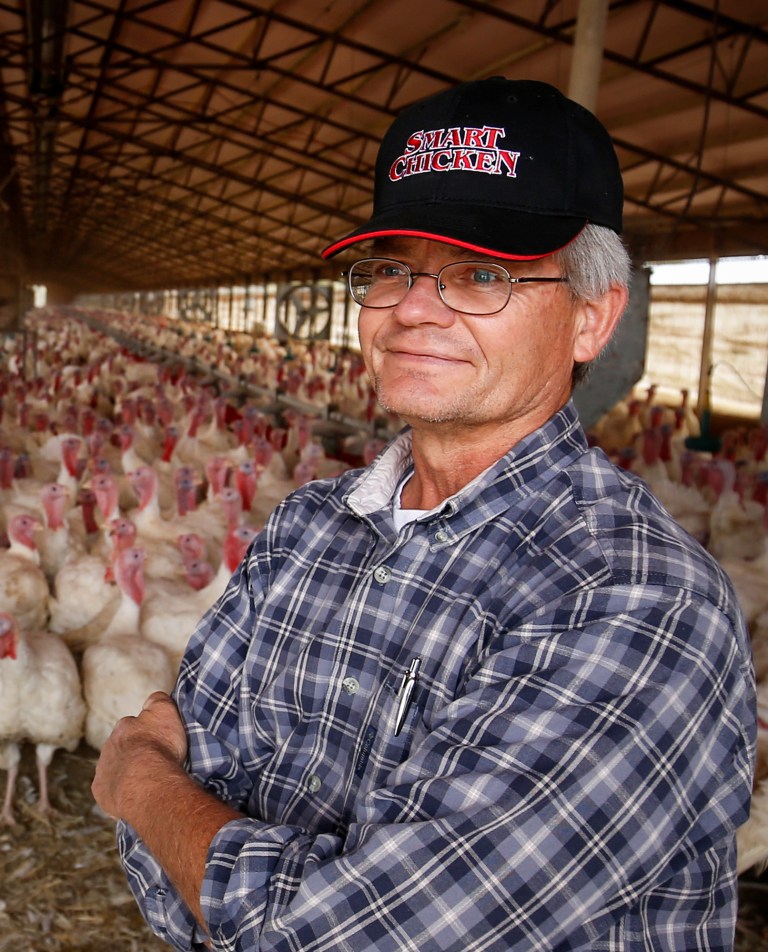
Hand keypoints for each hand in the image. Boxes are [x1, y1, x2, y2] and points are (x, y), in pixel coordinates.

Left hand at [92, 691, 188, 820]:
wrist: (147, 782)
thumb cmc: (160, 747)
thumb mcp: (166, 711)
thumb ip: (158, 700)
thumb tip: (152, 698)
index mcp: (124, 726)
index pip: (133, 725)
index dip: (147, 733)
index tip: (157, 740)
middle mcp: (109, 745)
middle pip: (122, 746)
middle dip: (134, 752)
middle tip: (152, 761)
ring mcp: (103, 768)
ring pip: (115, 767)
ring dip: (127, 771)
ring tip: (146, 780)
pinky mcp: (100, 790)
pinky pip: (109, 789)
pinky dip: (120, 790)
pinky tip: (134, 794)